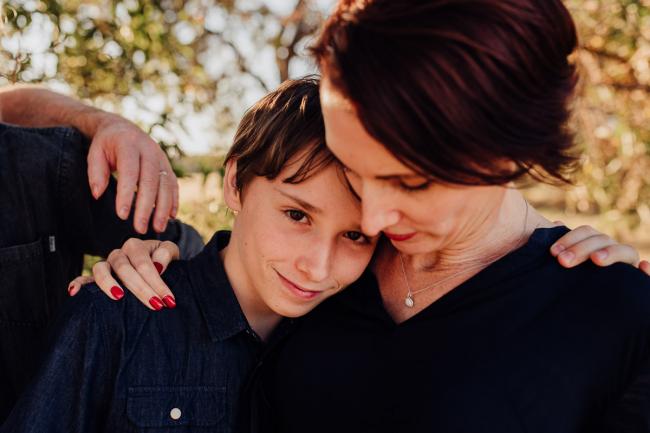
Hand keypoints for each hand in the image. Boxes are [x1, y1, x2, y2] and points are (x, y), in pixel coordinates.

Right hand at [68, 238, 179, 310]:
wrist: (158, 265)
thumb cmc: (164, 260)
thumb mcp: (171, 252)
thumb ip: (167, 253)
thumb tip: (157, 265)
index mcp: (135, 246)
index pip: (144, 264)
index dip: (157, 282)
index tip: (168, 300)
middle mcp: (118, 254)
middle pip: (124, 269)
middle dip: (141, 289)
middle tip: (156, 305)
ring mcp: (106, 266)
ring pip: (100, 269)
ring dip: (108, 283)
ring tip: (119, 297)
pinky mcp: (96, 278)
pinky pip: (84, 279)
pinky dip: (78, 283)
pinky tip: (74, 293)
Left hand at [87, 114, 178, 233]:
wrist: (123, 129)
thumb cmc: (106, 145)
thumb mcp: (95, 153)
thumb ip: (96, 172)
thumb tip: (98, 194)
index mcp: (129, 145)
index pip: (129, 172)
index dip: (126, 195)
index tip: (122, 216)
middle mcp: (149, 150)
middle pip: (150, 181)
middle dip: (146, 207)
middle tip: (140, 228)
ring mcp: (161, 158)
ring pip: (165, 185)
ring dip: (163, 208)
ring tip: (158, 228)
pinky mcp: (167, 166)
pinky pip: (173, 185)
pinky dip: (173, 201)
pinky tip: (171, 217)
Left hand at [550, 224, 648, 275]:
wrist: (585, 314)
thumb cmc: (569, 284)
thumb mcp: (564, 267)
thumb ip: (564, 247)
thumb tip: (557, 222)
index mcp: (595, 245)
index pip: (587, 232)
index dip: (570, 238)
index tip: (553, 252)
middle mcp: (613, 252)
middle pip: (603, 240)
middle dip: (581, 249)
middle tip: (563, 261)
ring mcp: (626, 267)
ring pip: (626, 251)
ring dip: (612, 253)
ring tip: (596, 260)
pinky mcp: (636, 284)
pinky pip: (647, 277)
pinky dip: (648, 271)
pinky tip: (644, 266)